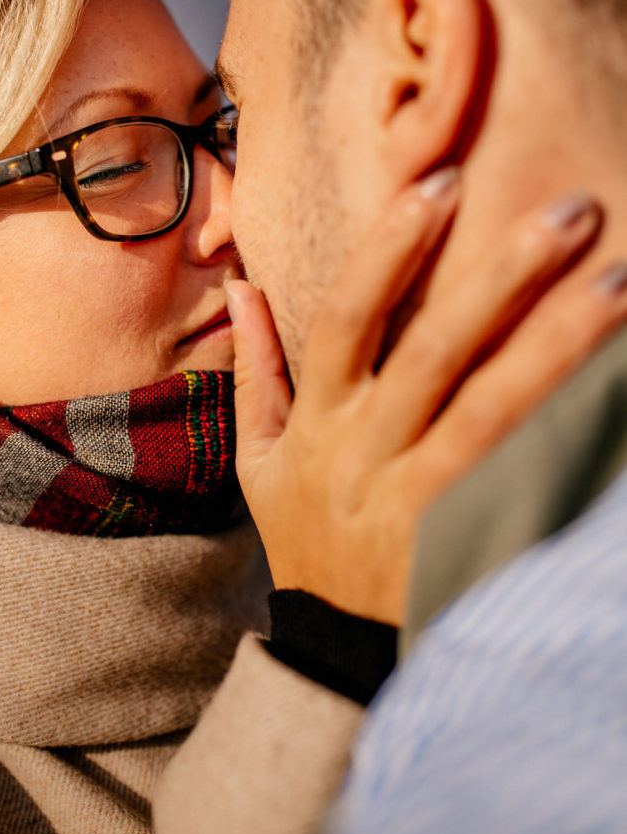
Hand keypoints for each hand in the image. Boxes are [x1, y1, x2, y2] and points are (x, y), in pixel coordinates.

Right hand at [227, 174, 626, 624]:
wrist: (332, 651)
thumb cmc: (305, 536)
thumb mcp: (260, 460)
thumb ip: (255, 370)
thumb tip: (244, 285)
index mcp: (316, 422)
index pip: (345, 318)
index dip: (389, 249)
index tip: (439, 182)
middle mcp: (362, 453)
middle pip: (432, 351)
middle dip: (501, 274)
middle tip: (573, 208)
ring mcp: (412, 502)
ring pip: (486, 412)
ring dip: (554, 344)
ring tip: (618, 284)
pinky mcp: (458, 545)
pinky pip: (517, 481)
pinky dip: (568, 432)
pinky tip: (616, 388)